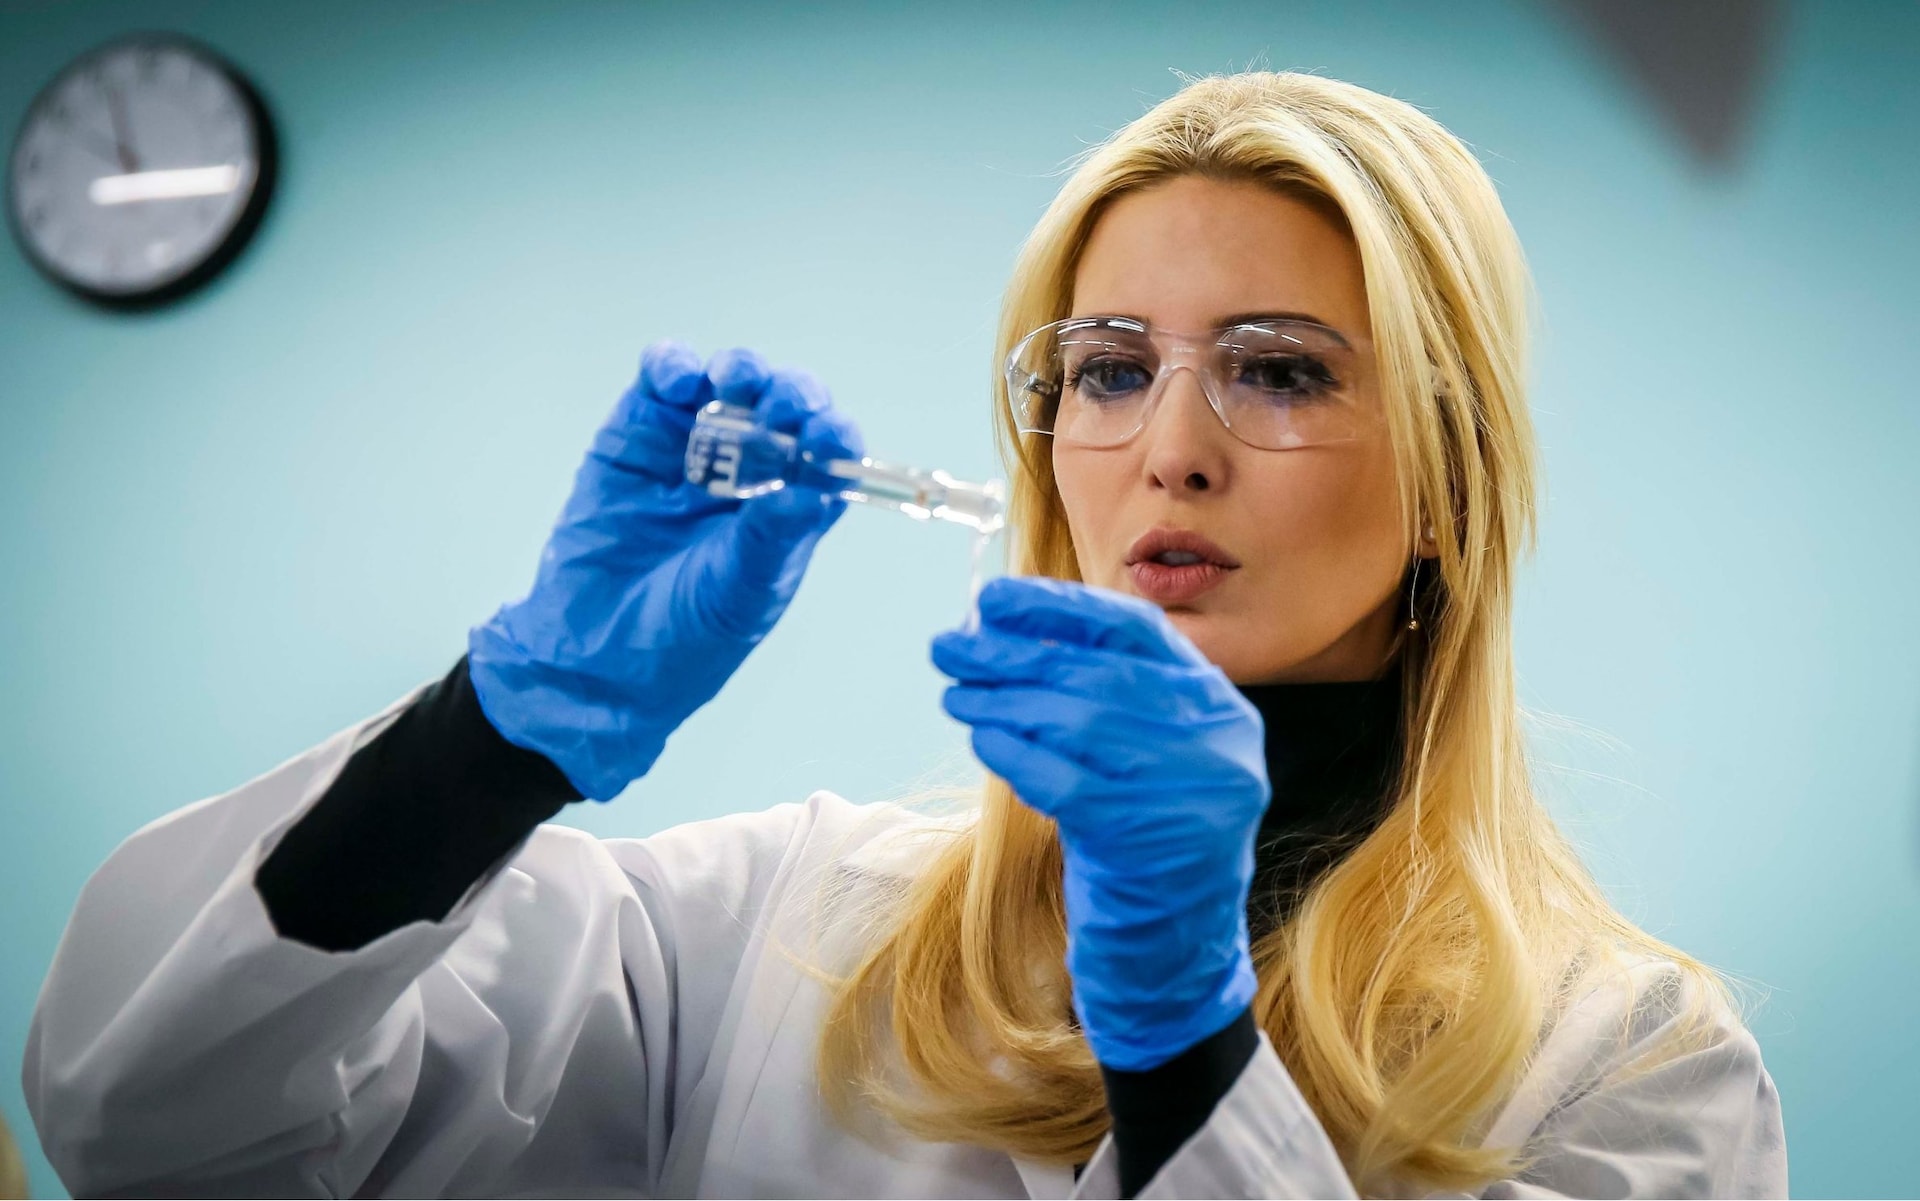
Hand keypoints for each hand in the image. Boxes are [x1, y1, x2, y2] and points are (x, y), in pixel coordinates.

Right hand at [468, 340, 861, 799]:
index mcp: (791, 507)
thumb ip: (773, 539)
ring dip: (740, 370)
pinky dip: (673, 366)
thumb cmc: (683, 637)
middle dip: (791, 395)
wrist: (598, 658)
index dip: (832, 434)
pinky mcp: (638, 433)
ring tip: (735, 384)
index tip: (828, 435)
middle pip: (786, 406)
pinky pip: (661, 380)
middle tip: (782, 408)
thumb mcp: (740, 593)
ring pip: (729, 382)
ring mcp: (694, 447)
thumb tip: (811, 490)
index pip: (829, 453)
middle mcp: (751, 470)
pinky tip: (680, 383)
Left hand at [931, 576, 1268, 1070]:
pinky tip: (981, 740)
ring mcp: (1194, 792)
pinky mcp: (1154, 841)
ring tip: (955, 693)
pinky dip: (1015, 753)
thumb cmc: (1139, 840)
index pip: (1136, 630)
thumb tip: (1002, 626)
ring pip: (1082, 721)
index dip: (1060, 606)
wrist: (1173, 953)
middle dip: (1015, 653)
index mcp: (1218, 707)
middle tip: (948, 645)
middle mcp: (1220, 742)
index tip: (992, 598)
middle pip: (1101, 673)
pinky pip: (1067, 781)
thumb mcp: (1138, 755)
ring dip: (1004, 701)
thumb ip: (1098, 692)